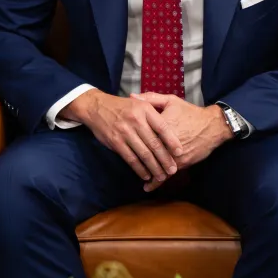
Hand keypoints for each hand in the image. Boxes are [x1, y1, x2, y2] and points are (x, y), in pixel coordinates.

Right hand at [59, 89, 182, 183]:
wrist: (97, 107)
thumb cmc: (122, 106)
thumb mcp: (140, 102)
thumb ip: (154, 112)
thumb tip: (170, 128)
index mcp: (145, 109)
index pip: (162, 127)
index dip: (172, 141)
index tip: (180, 152)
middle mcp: (136, 120)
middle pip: (154, 143)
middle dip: (165, 159)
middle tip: (173, 169)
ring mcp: (125, 132)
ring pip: (143, 153)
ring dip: (154, 167)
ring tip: (162, 176)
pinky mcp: (116, 142)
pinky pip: (130, 158)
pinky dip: (139, 169)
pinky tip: (145, 175)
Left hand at [131, 93, 231, 191]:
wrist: (212, 126)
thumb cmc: (190, 112)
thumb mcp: (171, 101)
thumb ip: (150, 98)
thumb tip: (131, 96)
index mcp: (162, 125)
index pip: (142, 133)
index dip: (130, 139)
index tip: (117, 139)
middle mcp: (167, 142)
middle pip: (147, 152)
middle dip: (136, 158)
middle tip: (123, 159)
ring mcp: (174, 155)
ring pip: (156, 165)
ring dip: (145, 172)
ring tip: (134, 176)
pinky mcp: (182, 163)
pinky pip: (167, 174)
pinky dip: (157, 182)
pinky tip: (149, 187)